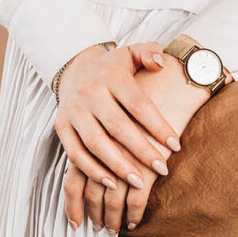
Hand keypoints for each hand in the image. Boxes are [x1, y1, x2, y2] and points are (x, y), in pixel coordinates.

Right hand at [54, 38, 184, 226]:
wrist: (76, 69)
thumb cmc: (114, 67)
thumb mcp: (132, 53)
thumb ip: (150, 52)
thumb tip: (161, 63)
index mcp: (112, 75)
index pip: (138, 103)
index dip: (158, 126)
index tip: (176, 146)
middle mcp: (90, 91)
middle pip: (118, 126)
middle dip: (141, 151)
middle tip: (162, 169)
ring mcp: (74, 109)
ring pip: (96, 143)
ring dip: (118, 166)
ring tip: (139, 183)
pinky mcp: (61, 125)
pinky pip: (75, 153)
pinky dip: (92, 170)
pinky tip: (111, 184)